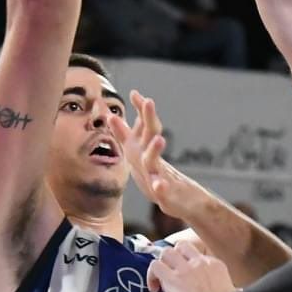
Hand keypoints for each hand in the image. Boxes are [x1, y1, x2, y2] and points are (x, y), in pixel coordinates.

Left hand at [112, 91, 202, 220]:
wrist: (180, 198)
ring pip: (156, 161)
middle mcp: (154, 157)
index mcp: (145, 148)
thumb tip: (111, 116)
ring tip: (159, 139)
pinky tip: (159, 185)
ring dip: (156, 150)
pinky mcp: (166, 193)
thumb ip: (124, 135)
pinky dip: (161, 187)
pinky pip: (163, 190)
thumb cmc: (155, 174)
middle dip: (150, 118)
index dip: (140, 110)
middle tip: (149, 101)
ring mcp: (161, 174)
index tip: (135, 93)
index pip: (144, 124)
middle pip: (152, 135)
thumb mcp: (137, 153)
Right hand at [147, 241, 236, 291]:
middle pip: (167, 251)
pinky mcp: (215, 262)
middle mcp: (185, 268)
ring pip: (184, 245)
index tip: (157, 285)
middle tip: (169, 270)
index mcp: (173, 281)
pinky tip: (204, 273)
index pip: (155, 265)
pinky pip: (203, 255)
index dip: (152, 274)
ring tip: (183, 263)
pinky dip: (200, 262)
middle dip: (165, 261)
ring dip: (180, 253)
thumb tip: (171, 287)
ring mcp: (201, 262)